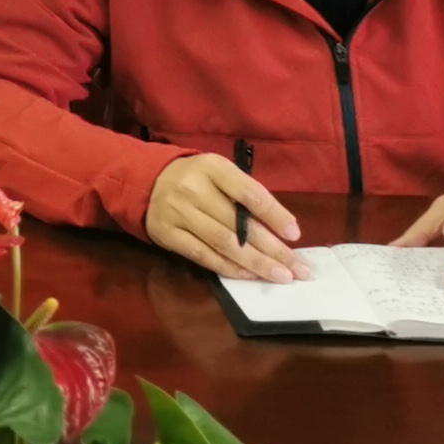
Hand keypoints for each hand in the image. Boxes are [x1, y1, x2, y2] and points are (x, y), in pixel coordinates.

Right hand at [143, 151, 302, 280]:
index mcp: (212, 168)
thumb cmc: (195, 178)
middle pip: (239, 225)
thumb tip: (280, 230)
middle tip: (299, 269)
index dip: (275, 215)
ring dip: (256, 264)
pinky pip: (203, 256)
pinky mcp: (167, 235)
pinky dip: (229, 268)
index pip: (249, 193)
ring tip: (281, 276)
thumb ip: (245, 195)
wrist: (145, 181)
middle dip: (273, 249)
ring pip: (223, 243)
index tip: (295, 234)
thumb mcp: (219, 173)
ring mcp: (178, 213)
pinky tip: (250, 275)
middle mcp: (193, 189)